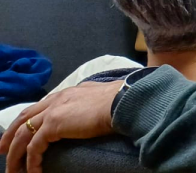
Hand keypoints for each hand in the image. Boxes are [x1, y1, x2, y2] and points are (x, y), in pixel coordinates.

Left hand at [1, 80, 122, 172]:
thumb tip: (89, 109)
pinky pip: (34, 147)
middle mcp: (56, 99)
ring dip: (15, 154)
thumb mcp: (99, 98)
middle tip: (1, 150)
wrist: (122, 101)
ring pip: (23, 134)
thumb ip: (87, 103)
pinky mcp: (53, 125)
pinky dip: (31, 161)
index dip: (27, 119)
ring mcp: (53, 111)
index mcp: (67, 93)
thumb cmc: (118, 101)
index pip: (40, 106)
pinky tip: (33, 172)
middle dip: (10, 134)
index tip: (18, 131)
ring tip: (13, 170)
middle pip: (24, 118)